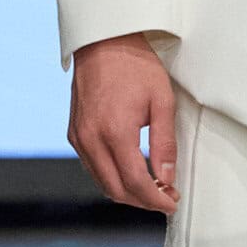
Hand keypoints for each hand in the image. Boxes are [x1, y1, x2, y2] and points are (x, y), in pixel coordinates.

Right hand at [68, 32, 178, 214]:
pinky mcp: (74, 133)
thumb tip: (167, 179)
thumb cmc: (136, 67)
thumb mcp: (162, 102)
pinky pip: (92, 167)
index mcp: (114, 132)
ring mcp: (78, 137)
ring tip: (152, 188)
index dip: (156, 200)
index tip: (172, 203)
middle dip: (142, 201)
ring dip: (126, 192)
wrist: (104, 42)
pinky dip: (111, 177)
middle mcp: (91, 139)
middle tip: (166, 198)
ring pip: (101, 182)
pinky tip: (131, 171)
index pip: (135, 183)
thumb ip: (165, 144)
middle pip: (115, 189)